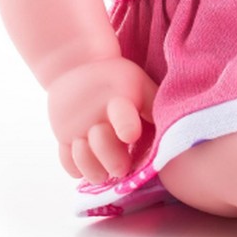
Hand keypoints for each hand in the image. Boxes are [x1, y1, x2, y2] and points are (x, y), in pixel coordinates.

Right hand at [47, 57, 156, 183]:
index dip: (125, 125)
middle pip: (101, 147)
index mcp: (119, 100)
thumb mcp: (139, 84)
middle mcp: (95, 115)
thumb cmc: (117, 79)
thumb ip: (155, 107)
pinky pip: (68, 164)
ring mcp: (76, 128)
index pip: (121, 114)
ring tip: (106, 171)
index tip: (130, 135)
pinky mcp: (62, 137)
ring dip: (96, 170)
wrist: (76, 65)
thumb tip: (174, 134)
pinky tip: (90, 164)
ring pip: (83, 161)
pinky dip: (79, 170)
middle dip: (114, 162)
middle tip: (122, 168)